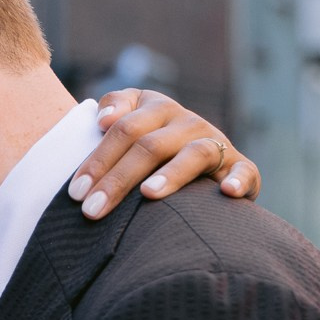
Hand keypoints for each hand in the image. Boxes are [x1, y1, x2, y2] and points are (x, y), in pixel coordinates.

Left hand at [70, 90, 257, 219]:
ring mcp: (216, 143)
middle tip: (92, 210)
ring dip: (171, 174)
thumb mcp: (130, 122)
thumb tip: (103, 119)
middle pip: (150, 145)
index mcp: (157, 108)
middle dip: (118, 179)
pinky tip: (225, 192)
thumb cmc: (150, 148)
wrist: (202, 164)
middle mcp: (187, 122)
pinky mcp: (241, 167)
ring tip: (147, 194)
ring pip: (194, 154)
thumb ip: (114, 109)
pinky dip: (238, 180)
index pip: (123, 129)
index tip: (76, 191)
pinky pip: (244, 171)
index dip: (98, 159)